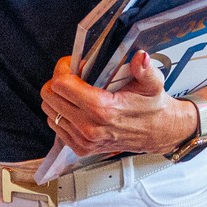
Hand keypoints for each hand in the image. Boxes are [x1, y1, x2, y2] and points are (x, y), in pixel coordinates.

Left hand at [40, 52, 195, 158]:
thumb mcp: (152, 84)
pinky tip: (77, 106)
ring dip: (58, 97)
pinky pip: (55, 125)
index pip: (61, 85)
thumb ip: (145, 69)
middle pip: (50, 96)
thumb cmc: (151, 107)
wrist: (157, 132)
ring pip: (49, 110)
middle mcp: (90, 127)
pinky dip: (61, 112)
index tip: (73, 64)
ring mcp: (84, 140)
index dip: (63, 69)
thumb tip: (140, 58)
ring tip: (76, 91)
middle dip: (59, 81)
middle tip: (74, 76)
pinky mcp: (81, 148)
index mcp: (103, 109)